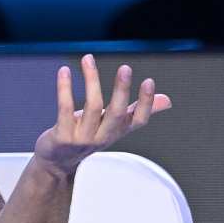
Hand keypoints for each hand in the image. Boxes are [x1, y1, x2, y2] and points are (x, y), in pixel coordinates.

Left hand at [33, 54, 171, 175]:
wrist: (56, 163)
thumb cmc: (86, 138)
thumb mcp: (113, 126)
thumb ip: (135, 111)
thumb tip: (167, 100)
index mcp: (117, 131)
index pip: (139, 120)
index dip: (146, 103)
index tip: (149, 81)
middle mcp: (102, 136)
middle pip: (116, 113)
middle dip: (122, 90)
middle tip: (125, 68)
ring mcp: (82, 138)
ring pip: (92, 107)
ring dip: (91, 80)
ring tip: (88, 59)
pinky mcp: (62, 137)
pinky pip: (65, 109)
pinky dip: (65, 89)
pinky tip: (64, 71)